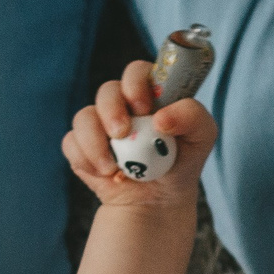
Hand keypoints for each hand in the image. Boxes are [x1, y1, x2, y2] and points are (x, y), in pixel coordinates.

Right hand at [62, 59, 218, 209]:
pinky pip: (71, 143)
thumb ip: (192, 116)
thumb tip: (160, 118)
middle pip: (106, 90)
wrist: (160, 201)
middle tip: (122, 133)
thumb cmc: (182, 161)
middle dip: (112, 110)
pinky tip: (105, 174)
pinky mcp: (82, 147)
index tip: (143, 107)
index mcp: (149, 94)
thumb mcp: (202, 136)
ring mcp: (99, 125)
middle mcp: (122, 105)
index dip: (135, 83)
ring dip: (96, 142)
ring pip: (83, 117)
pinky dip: (85, 160)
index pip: (136, 72)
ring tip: (114, 167)